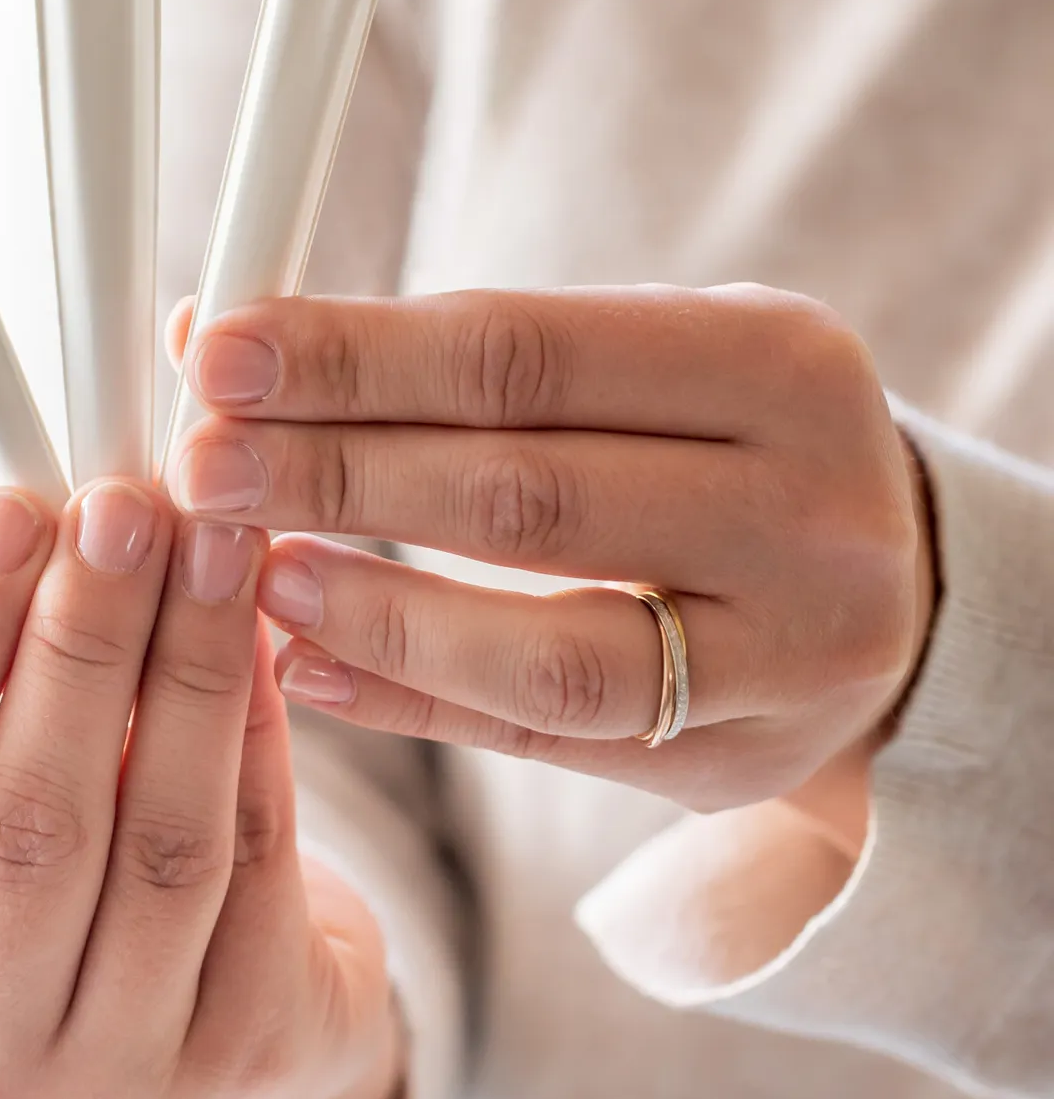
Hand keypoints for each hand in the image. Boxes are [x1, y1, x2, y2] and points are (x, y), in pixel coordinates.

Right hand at [0, 480, 398, 1098]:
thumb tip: (38, 523)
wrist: (201, 1058)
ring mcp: (115, 1092)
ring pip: (162, 841)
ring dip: (192, 667)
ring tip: (213, 544)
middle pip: (29, 821)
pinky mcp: (246, 1069)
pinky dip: (261, 735)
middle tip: (124, 508)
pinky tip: (261, 637)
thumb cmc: (57, 910)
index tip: (4, 511)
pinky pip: (260, 865)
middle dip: (81, 637)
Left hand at [169, 286, 935, 817]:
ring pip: (550, 647)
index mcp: (778, 365)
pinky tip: (308, 670)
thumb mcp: (647, 358)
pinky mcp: (738, 761)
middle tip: (201, 464)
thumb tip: (220, 337)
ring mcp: (786, 655)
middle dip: (339, 474)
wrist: (898, 589)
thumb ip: (460, 357)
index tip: (219, 352)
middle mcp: (805, 509)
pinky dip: (417, 704)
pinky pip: (549, 745)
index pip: (527, 354)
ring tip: (252, 577)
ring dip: (379, 612)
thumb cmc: (724, 444)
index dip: (357, 357)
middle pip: (527, 493)